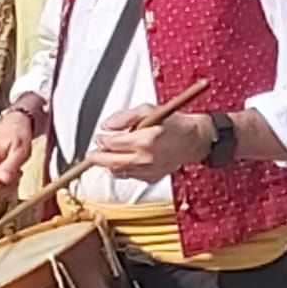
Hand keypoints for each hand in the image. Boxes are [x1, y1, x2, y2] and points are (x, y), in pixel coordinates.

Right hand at [0, 109, 34, 190]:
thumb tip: (3, 180)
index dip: (0, 187)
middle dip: (0, 187)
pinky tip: (4, 172)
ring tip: (10, 172)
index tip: (13, 180)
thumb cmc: (18, 135)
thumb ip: (11, 166)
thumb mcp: (20, 150)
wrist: (13, 123)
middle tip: (15, 175)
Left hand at [86, 107, 213, 182]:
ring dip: (108, 164)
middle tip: (92, 153)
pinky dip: (122, 169)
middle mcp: (146, 158)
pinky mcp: (151, 178)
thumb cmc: (173, 123)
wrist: (194, 140)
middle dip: (97, 157)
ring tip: (106, 155)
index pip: (112, 144)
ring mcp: (149, 171)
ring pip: (118, 172)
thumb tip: (106, 126)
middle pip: (111, 163)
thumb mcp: (147, 109)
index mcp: (145, 140)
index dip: (102, 140)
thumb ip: (124, 117)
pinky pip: (129, 176)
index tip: (99, 136)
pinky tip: (123, 160)